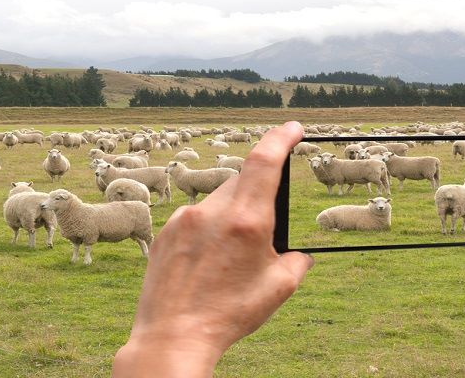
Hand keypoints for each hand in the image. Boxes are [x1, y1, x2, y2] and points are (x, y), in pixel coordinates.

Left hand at [113, 121, 313, 376]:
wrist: (174, 337)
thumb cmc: (230, 314)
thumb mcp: (279, 289)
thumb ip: (296, 262)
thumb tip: (298, 255)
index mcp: (246, 220)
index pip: (265, 161)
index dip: (281, 138)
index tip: (292, 127)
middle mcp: (213, 212)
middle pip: (241, 184)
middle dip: (255, 198)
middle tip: (258, 236)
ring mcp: (184, 220)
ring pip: (217, 203)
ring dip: (229, 218)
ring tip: (226, 259)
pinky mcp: (166, 233)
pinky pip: (194, 220)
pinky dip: (206, 232)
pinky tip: (205, 264)